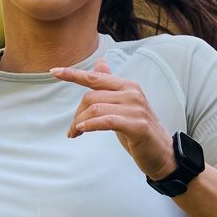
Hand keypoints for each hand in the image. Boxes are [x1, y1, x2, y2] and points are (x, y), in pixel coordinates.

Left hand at [54, 57, 175, 180]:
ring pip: (95, 109)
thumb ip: (110, 85)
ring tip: (75, 134)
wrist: (163, 154)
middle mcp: (132, 92)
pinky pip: (106, 121)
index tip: (53, 71)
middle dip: (76, 114)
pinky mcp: (137, 125)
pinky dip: (91, 125)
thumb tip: (100, 62)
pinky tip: (81, 131)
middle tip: (72, 131)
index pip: (95, 77)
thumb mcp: (123, 105)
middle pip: (91, 96)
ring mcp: (136, 108)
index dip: (73, 74)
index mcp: (127, 86)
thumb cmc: (139, 130)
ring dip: (79, 123)